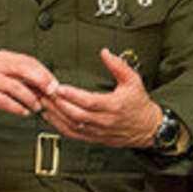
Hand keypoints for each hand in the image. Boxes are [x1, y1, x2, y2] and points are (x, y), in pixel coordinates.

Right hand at [0, 50, 57, 119]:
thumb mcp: (1, 72)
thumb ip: (20, 76)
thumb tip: (45, 85)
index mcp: (3, 57)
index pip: (30, 62)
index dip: (45, 73)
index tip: (55, 84)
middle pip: (25, 70)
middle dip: (42, 82)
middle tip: (51, 93)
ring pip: (17, 87)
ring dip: (31, 99)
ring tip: (37, 106)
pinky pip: (5, 101)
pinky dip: (18, 108)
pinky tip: (24, 112)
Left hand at [40, 48, 161, 147]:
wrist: (148, 128)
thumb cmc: (140, 104)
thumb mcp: (133, 80)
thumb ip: (118, 65)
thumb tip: (105, 53)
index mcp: (114, 105)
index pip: (89, 101)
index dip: (71, 95)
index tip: (58, 87)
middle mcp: (105, 120)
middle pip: (76, 114)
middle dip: (57, 103)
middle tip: (44, 93)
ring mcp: (99, 131)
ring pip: (72, 125)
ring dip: (55, 114)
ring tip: (43, 103)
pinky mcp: (95, 138)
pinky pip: (73, 134)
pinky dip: (59, 126)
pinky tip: (50, 117)